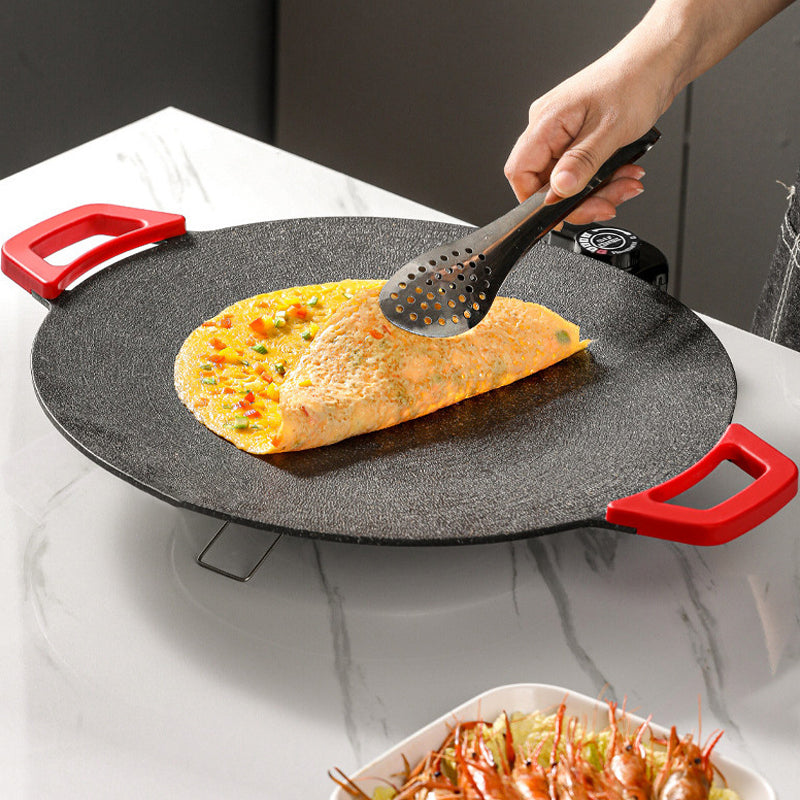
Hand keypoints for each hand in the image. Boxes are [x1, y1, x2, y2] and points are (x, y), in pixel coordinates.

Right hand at [504, 52, 669, 224]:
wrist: (659, 61)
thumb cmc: (635, 81)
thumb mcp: (610, 129)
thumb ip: (581, 163)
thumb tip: (558, 189)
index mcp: (546, 121)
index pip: (520, 172)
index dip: (536, 200)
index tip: (562, 212)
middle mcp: (549, 127)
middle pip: (547, 183)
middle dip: (580, 198)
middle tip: (606, 203)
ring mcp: (564, 133)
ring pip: (569, 181)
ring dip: (598, 191)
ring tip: (625, 183)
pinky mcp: (580, 138)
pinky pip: (583, 170)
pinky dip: (604, 178)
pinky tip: (624, 173)